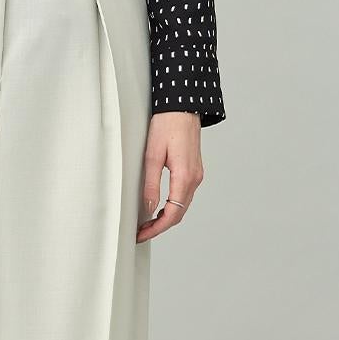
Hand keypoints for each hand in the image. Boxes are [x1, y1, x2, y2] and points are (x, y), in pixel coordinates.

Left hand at [137, 111, 204, 242]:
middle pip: (179, 213)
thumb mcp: (152, 155)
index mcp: (185, 176)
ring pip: (182, 205)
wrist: (183, 105)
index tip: (142, 234)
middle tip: (141, 232)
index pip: (173, 214)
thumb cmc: (167, 125)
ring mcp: (196, 174)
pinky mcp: (194, 170)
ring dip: (166, 217)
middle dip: (160, 226)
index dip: (157, 228)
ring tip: (147, 222)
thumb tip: (148, 208)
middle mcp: (194, 178)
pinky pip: (184, 195)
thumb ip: (151, 184)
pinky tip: (159, 207)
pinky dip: (172, 206)